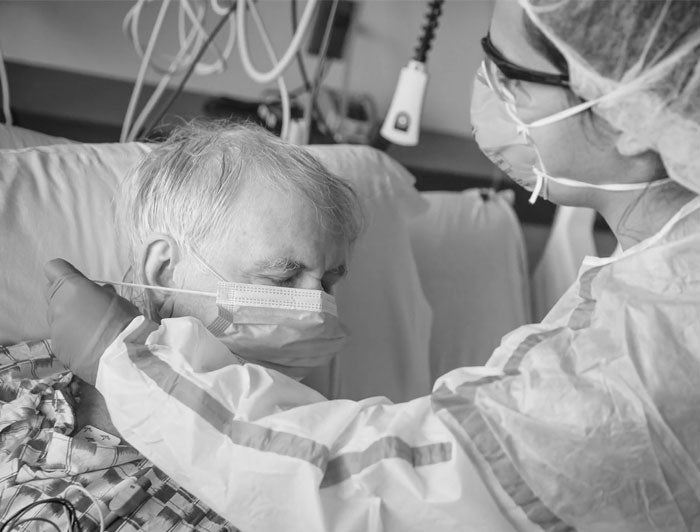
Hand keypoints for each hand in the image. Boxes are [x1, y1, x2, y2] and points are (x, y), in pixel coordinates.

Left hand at [44, 259, 141, 384]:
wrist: (122, 356)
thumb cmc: (125, 321)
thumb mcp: (117, 298)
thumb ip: (99, 292)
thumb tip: (98, 291)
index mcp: (72, 287)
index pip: (53, 268)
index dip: (65, 274)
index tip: (78, 283)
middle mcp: (57, 305)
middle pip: (53, 295)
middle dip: (68, 299)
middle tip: (89, 309)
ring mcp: (55, 328)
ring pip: (57, 318)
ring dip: (70, 321)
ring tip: (92, 332)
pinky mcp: (57, 347)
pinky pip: (62, 338)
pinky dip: (73, 339)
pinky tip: (89, 346)